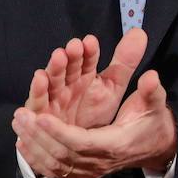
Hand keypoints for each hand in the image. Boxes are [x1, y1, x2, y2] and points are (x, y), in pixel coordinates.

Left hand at [13, 68, 175, 177]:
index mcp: (115, 145)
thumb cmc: (151, 124)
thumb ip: (151, 92)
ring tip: (17, 123)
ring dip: (33, 144)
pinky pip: (56, 170)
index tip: (41, 116)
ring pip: (56, 164)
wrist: (155, 149)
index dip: (60, 132)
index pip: (83, 143)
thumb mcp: (155, 106)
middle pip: (64, 154)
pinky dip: (37, 158)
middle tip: (21, 115)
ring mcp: (89, 170)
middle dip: (39, 135)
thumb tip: (151, 76)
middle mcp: (99, 161)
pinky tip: (22, 144)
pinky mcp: (82, 171)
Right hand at [24, 29, 148, 128]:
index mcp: (85, 76)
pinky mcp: (42, 114)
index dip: (89, 52)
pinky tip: (39, 78)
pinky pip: (39, 101)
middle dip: (70, 56)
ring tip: (58, 57)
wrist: (88, 145)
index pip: (87, 60)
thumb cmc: (95, 114)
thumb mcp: (114, 88)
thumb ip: (125, 62)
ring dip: (54, 68)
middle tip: (75, 46)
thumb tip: (139, 32)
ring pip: (53, 80)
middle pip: (68, 67)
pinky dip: (38, 90)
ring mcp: (54, 97)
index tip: (91, 42)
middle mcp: (67, 83)